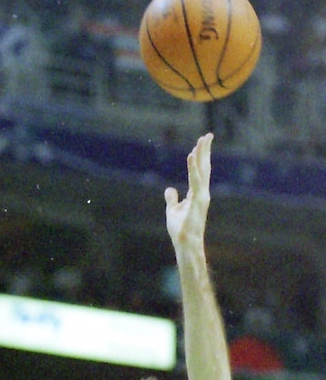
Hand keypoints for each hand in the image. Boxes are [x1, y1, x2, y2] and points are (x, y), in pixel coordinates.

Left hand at [164, 132, 211, 250]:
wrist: (185, 244)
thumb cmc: (180, 230)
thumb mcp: (172, 211)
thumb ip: (172, 199)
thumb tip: (169, 189)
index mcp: (197, 194)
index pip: (200, 172)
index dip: (200, 157)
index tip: (201, 143)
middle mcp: (202, 193)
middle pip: (204, 167)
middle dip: (205, 151)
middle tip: (208, 135)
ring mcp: (202, 196)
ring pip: (202, 171)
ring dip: (202, 154)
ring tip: (202, 140)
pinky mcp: (198, 201)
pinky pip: (195, 180)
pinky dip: (193, 167)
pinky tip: (191, 155)